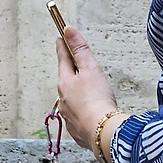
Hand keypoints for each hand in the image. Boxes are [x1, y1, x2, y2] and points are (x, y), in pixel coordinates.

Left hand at [55, 22, 122, 157]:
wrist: (102, 132)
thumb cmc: (98, 99)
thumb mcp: (90, 68)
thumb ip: (79, 49)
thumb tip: (68, 30)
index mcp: (65, 82)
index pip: (63, 59)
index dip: (63, 47)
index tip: (60, 39)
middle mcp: (63, 99)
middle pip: (66, 80)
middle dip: (71, 73)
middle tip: (79, 66)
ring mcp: (68, 116)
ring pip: (71, 99)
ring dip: (77, 94)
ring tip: (89, 92)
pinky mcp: (76, 130)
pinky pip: (77, 117)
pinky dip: (82, 112)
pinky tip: (91, 113)